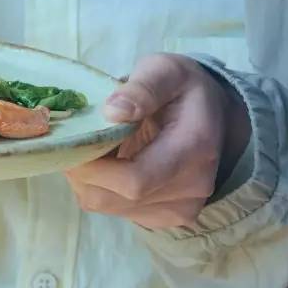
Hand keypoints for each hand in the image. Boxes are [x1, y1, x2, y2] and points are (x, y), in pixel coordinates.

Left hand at [65, 53, 250, 228]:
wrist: (213, 114)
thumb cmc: (183, 88)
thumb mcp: (165, 70)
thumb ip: (143, 88)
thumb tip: (113, 112)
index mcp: (194, 147)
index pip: (136, 179)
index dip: (95, 168)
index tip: (74, 142)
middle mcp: (193, 186)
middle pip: (119, 198)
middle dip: (85, 173)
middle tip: (74, 142)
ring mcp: (182, 208)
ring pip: (111, 207)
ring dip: (90, 181)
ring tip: (94, 148)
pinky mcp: (168, 217)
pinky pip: (118, 211)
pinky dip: (102, 189)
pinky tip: (110, 163)